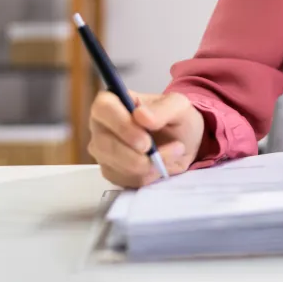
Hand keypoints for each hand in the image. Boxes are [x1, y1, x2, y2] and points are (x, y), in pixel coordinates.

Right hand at [88, 90, 204, 188]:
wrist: (181, 140)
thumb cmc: (174, 117)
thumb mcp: (179, 106)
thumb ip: (162, 109)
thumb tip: (141, 116)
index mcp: (112, 101)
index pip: (103, 109)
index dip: (122, 126)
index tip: (146, 141)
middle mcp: (101, 126)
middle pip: (105, 145)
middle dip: (137, 155)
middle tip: (169, 151)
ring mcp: (103, 151)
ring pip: (116, 166)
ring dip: (149, 166)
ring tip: (173, 154)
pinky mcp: (110, 171)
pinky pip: (125, 180)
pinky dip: (148, 176)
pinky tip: (161, 165)